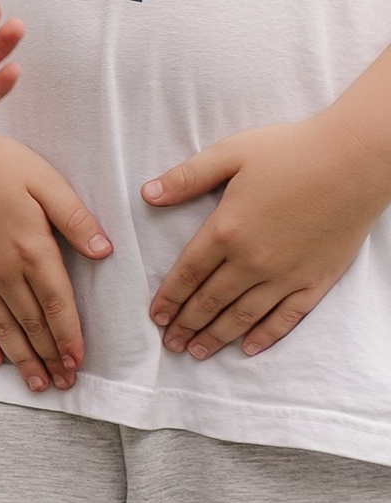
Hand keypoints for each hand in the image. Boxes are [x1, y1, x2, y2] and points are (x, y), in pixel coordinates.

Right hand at [0, 120, 110, 392]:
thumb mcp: (45, 180)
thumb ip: (75, 218)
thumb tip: (104, 251)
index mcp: (31, 249)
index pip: (57, 305)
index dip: (70, 337)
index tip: (80, 362)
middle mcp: (2, 271)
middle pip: (31, 325)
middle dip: (51, 358)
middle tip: (64, 385)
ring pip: (1, 328)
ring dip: (21, 359)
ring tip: (37, 384)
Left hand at [141, 106, 389, 358]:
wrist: (356, 160)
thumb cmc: (293, 150)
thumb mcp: (231, 153)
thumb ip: (187, 177)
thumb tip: (147, 194)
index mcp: (226, 230)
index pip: (187, 274)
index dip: (169, 299)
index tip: (156, 317)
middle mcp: (252, 261)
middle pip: (211, 301)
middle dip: (187, 325)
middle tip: (171, 343)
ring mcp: (285, 275)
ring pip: (243, 316)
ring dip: (217, 336)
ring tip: (197, 352)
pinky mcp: (316, 280)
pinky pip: (287, 317)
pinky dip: (266, 335)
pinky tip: (249, 347)